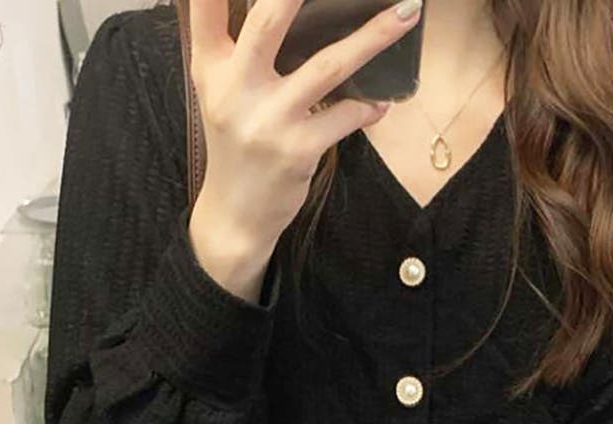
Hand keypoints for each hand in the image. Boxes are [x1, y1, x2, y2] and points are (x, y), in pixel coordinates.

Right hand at [186, 0, 423, 297]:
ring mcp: (269, 120)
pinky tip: (382, 103)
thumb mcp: (219, 93)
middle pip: (270, 20)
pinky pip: (346, 117)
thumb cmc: (236, 144)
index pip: (206, 6)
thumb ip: (234, 48)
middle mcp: (234, 88)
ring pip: (328, 65)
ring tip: (406, 14)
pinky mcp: (299, 149)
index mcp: (211, 67)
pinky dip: (369, 107)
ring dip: (373, 37)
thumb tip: (280, 7)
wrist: (236, 214)